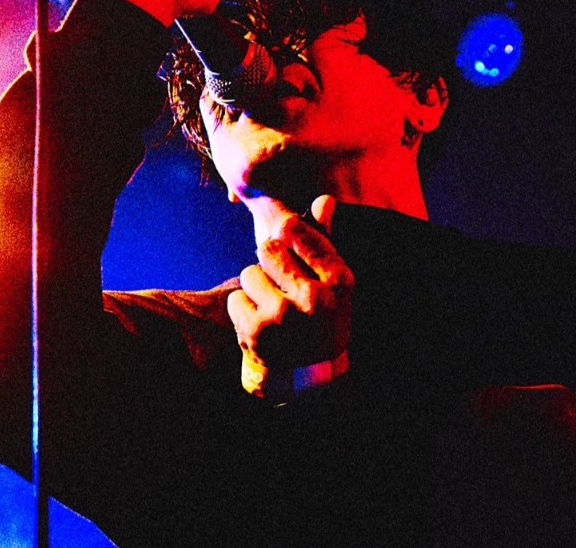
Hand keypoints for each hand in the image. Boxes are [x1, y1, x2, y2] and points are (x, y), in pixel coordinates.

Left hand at [227, 196, 353, 397]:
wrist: (310, 377)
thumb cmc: (323, 319)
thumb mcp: (335, 283)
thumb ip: (325, 240)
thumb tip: (323, 198)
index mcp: (339, 281)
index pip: (299, 233)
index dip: (288, 236)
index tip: (288, 247)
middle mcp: (314, 297)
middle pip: (269, 249)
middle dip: (270, 264)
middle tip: (281, 284)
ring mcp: (283, 315)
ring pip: (249, 273)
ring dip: (256, 288)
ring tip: (272, 306)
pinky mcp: (256, 332)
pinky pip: (235, 299)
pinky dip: (243, 310)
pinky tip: (261, 324)